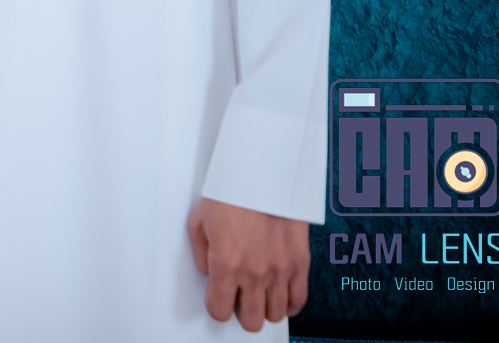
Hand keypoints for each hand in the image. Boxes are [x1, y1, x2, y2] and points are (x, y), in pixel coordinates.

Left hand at [187, 196, 308, 331]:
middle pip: (250, 320)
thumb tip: (207, 272)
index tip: (218, 299)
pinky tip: (280, 294)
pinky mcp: (299, 264)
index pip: (220, 310)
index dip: (217, 307)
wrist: (264, 176)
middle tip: (239, 298)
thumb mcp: (199, 221)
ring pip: (274, 314)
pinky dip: (288, 303)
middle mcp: (254, 273)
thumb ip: (201, 253)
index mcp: (226, 264)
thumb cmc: (232, 194)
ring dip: (265, 307)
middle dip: (242, 312)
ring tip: (258, 293)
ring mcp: (279, 271)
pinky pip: (298, 300)